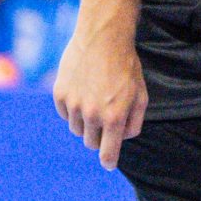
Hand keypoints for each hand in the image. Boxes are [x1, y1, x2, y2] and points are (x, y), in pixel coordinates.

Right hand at [53, 26, 146, 168]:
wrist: (102, 37)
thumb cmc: (125, 66)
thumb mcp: (140, 95)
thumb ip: (134, 122)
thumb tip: (122, 138)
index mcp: (114, 118)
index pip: (108, 153)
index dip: (108, 161)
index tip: (108, 163)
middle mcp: (92, 115)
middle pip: (91, 143)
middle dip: (99, 136)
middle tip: (105, 118)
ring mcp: (73, 105)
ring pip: (77, 129)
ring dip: (86, 122)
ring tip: (94, 100)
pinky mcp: (60, 94)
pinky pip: (64, 114)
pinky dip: (72, 109)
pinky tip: (82, 91)